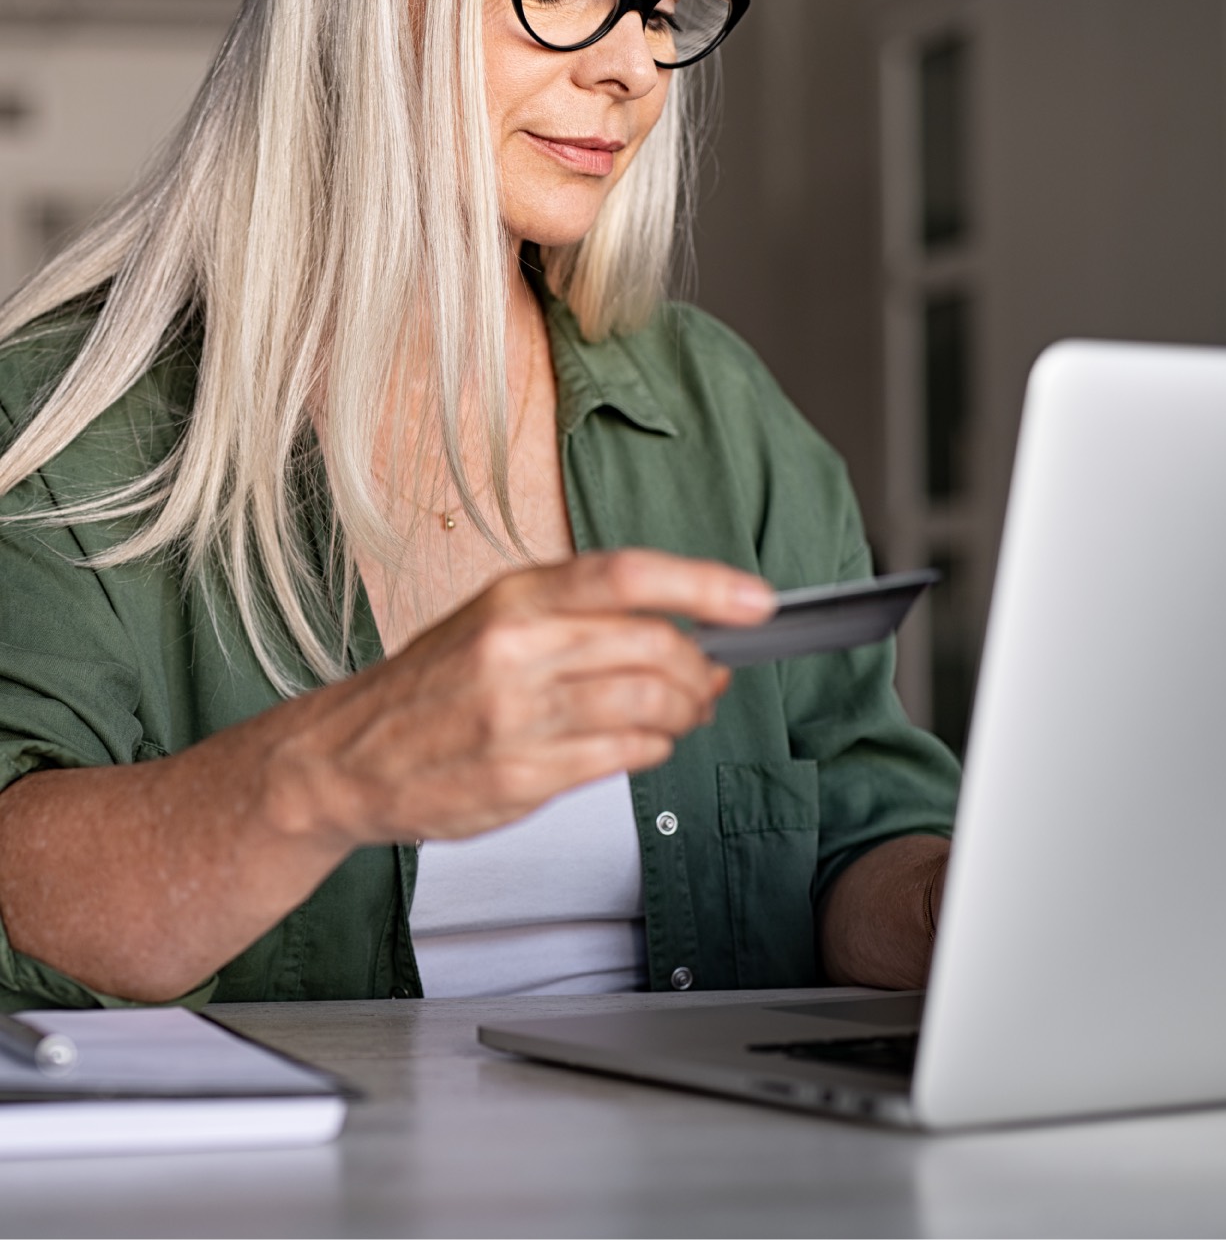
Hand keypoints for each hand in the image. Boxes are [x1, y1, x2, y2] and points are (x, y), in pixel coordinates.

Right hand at [264, 549, 775, 847]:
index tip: (755, 602)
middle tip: (711, 680)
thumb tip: (681, 626)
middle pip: (654, 645)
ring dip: (686, 711)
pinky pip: (622, 755)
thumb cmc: (426, 687)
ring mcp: (517, 715)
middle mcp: (516, 648)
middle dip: (703, 667)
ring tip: (684, 714)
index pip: (627, 575)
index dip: (705, 585)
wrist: (344, 757)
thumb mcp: (492, 620)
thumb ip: (579, 619)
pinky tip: (646, 742)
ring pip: (648, 703)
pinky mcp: (519, 774)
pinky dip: (653, 747)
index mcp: (513, 597)